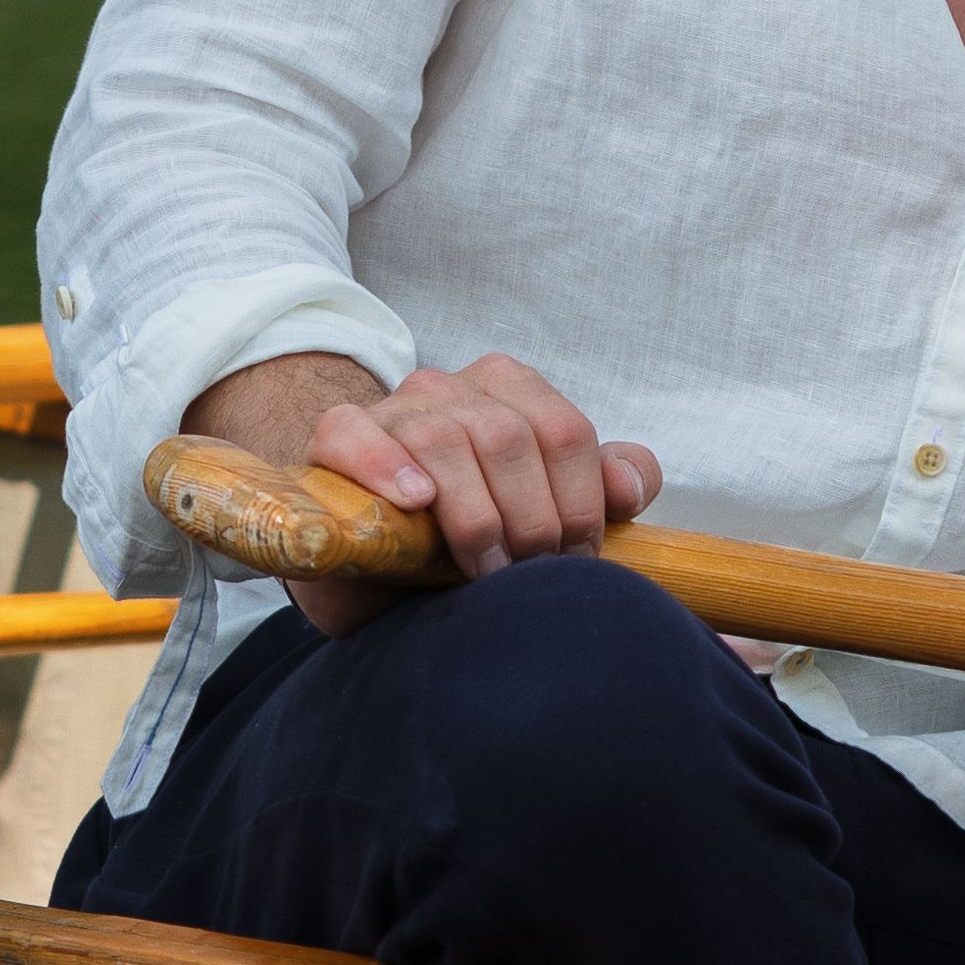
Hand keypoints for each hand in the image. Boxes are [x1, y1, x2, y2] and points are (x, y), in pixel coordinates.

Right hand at [201, 344, 652, 640]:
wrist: (374, 563)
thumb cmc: (466, 540)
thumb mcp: (543, 518)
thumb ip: (602, 491)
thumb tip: (628, 487)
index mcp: (510, 391)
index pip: (566, 432)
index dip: (579, 504)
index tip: (574, 562)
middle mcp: (453, 388)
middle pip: (510, 437)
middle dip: (528, 520)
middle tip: (524, 575)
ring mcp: (393, 408)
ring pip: (445, 438)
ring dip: (472, 516)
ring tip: (478, 567)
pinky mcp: (336, 435)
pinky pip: (357, 433)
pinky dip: (387, 466)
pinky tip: (414, 501)